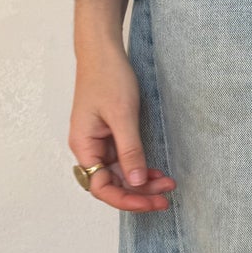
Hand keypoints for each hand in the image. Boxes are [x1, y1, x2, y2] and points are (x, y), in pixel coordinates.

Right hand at [69, 41, 175, 212]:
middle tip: (167, 196)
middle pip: (112, 184)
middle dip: (139, 193)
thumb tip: (135, 182)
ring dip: (142, 182)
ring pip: (120, 174)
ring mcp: (99, 142)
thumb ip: (130, 150)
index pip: (101, 187)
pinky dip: (140, 168)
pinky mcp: (109, 135)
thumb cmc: (107, 77)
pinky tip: (156, 172)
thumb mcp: (122, 114)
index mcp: (84, 146)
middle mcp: (88, 149)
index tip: (152, 201)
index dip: (127, 199)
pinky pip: (124, 160)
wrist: (103, 51)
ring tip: (167, 184)